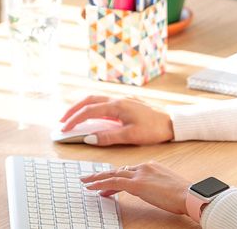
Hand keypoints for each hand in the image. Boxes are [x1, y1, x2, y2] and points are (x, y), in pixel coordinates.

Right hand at [59, 95, 173, 145]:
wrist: (173, 121)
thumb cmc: (154, 128)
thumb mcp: (131, 136)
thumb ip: (108, 137)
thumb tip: (89, 138)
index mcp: (117, 106)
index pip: (89, 111)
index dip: (74, 120)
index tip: (64, 130)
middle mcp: (119, 99)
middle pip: (90, 99)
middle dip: (74, 109)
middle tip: (62, 120)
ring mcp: (124, 99)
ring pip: (98, 98)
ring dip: (84, 106)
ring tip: (74, 116)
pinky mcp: (129, 102)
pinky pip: (106, 101)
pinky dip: (95, 106)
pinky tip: (94, 115)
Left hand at [81, 161, 189, 215]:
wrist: (188, 194)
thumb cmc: (182, 194)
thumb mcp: (166, 186)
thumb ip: (154, 185)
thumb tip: (147, 190)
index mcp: (152, 166)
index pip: (129, 171)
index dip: (115, 176)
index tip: (106, 183)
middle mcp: (145, 166)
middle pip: (119, 170)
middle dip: (103, 175)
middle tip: (89, 178)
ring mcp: (140, 174)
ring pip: (113, 174)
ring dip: (97, 179)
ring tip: (86, 182)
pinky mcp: (138, 184)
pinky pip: (114, 182)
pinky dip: (100, 184)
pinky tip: (92, 188)